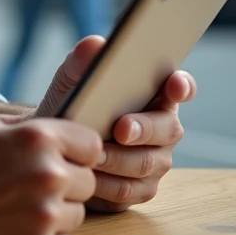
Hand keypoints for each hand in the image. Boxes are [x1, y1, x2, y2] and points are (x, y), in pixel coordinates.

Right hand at [0, 115, 101, 234]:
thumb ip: (33, 124)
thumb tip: (68, 127)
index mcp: (39, 138)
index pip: (93, 146)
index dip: (76, 155)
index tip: (58, 162)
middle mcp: (49, 175)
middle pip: (88, 182)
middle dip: (65, 186)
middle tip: (26, 189)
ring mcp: (46, 217)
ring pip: (77, 215)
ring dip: (54, 214)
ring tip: (15, 210)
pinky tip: (14, 231)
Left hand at [36, 36, 194, 212]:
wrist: (54, 144)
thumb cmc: (71, 107)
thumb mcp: (70, 82)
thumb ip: (82, 62)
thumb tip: (95, 44)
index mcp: (154, 95)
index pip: (180, 87)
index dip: (181, 86)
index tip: (174, 84)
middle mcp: (163, 128)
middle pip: (168, 129)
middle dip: (144, 128)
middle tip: (121, 128)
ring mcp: (155, 160)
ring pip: (148, 163)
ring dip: (118, 159)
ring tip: (92, 154)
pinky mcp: (140, 188)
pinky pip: (130, 190)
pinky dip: (107, 184)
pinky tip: (90, 174)